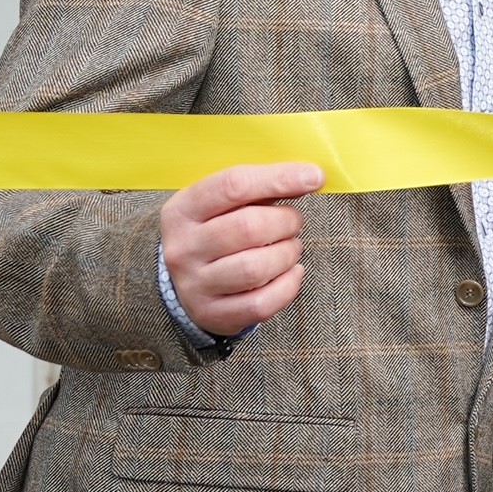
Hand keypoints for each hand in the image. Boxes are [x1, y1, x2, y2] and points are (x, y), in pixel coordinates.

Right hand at [161, 162, 320, 337]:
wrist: (177, 282)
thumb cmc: (214, 233)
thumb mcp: (223, 205)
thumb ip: (261, 188)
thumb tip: (309, 177)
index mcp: (183, 211)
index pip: (233, 185)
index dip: (280, 178)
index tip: (314, 177)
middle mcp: (184, 248)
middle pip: (250, 228)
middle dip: (287, 221)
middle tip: (293, 222)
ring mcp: (194, 285)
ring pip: (256, 268)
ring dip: (288, 254)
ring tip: (289, 247)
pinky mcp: (212, 314)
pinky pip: (261, 304)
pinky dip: (288, 286)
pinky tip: (290, 273)